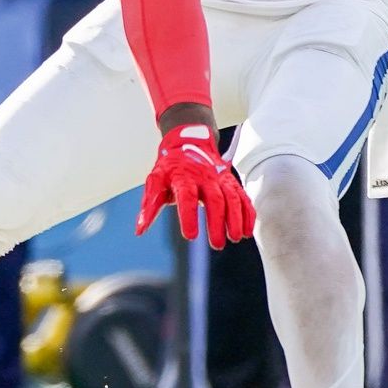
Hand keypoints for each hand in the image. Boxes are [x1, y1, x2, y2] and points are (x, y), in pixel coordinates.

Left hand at [137, 123, 254, 249]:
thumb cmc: (170, 167)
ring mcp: (220, 178)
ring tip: (235, 238)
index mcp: (182, 176)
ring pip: (232, 198)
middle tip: (217, 244)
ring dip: (235, 219)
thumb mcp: (155, 181)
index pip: (187, 197)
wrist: (190, 143)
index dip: (189, 216)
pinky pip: (242, 197)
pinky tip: (247, 231)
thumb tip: (139, 230)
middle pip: (214, 200)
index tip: (190, 236)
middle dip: (217, 223)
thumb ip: (149, 206)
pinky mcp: (231, 181)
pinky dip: (247, 213)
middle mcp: (204, 176)